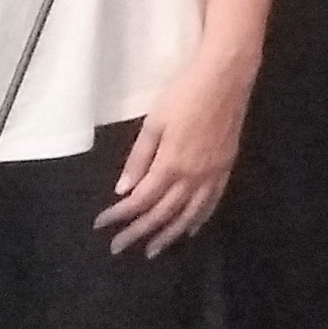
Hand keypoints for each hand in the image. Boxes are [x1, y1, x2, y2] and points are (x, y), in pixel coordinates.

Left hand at [104, 48, 252, 255]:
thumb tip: (123, 190)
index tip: (101, 225)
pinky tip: (190, 230)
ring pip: (188, 216)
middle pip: (162, 213)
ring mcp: (212, 176)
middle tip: (119, 248)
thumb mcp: (154, 122)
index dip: (119, 215)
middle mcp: (192, 177)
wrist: (227, 78)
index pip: (140, 200)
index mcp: (170, 165)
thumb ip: (139, 158)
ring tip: (152, 250)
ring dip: (168, 235)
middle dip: (138, 232)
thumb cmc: (184, 94)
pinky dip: (199, 220)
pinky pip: (212, 204)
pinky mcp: (226, 169)